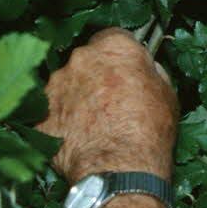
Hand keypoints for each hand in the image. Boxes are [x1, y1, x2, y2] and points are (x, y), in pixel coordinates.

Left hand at [37, 28, 178, 183]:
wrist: (119, 170)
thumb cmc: (149, 132)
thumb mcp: (167, 94)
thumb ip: (150, 72)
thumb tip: (143, 70)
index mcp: (115, 48)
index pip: (113, 37)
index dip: (120, 55)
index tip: (125, 69)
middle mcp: (80, 59)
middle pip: (86, 60)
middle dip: (96, 75)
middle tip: (111, 100)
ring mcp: (55, 85)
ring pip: (66, 84)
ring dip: (77, 97)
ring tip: (93, 124)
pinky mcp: (39, 114)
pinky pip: (51, 111)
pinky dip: (62, 121)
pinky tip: (78, 137)